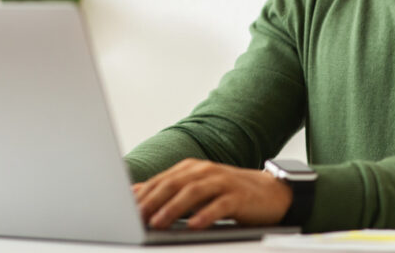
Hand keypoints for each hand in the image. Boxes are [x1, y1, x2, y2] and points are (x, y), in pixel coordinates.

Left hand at [131, 158, 292, 229]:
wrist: (270, 192)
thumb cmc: (228, 194)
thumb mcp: (196, 190)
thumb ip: (169, 191)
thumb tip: (134, 195)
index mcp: (191, 168)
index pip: (162, 180)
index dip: (143, 194)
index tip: (124, 208)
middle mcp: (205, 171)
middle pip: (174, 184)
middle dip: (153, 200)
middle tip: (136, 216)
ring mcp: (222, 182)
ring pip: (193, 192)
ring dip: (173, 208)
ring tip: (158, 222)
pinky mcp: (238, 196)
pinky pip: (219, 205)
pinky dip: (205, 215)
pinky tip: (193, 225)